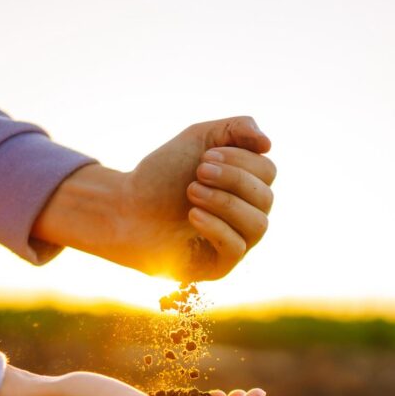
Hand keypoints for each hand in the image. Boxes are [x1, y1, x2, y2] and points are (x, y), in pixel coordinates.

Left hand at [32, 116, 275, 280]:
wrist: (125, 209)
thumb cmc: (162, 177)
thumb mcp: (199, 139)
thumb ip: (236, 129)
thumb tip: (269, 144)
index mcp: (247, 187)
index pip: (267, 172)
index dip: (241, 160)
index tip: (205, 156)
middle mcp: (247, 215)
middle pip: (265, 197)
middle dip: (233, 179)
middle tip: (198, 172)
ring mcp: (236, 243)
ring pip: (258, 225)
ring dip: (225, 203)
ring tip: (191, 192)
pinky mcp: (219, 266)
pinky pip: (236, 249)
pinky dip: (217, 227)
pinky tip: (192, 215)